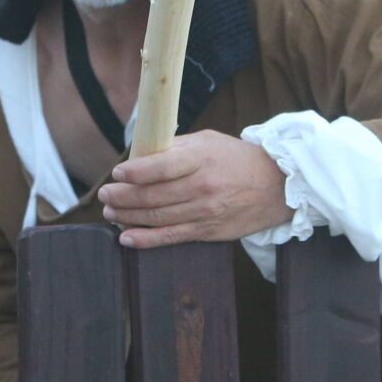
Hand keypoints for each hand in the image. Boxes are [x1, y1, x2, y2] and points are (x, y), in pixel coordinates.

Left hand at [99, 130, 290, 248]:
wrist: (276, 187)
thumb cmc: (236, 159)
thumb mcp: (208, 141)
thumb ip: (175, 148)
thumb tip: (140, 154)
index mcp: (202, 158)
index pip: (162, 167)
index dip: (135, 172)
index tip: (117, 173)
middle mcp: (203, 186)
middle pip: (154, 195)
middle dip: (123, 197)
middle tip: (105, 195)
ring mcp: (206, 212)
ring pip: (158, 217)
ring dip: (128, 217)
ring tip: (110, 213)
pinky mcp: (208, 231)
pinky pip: (171, 237)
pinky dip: (146, 239)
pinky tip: (127, 238)